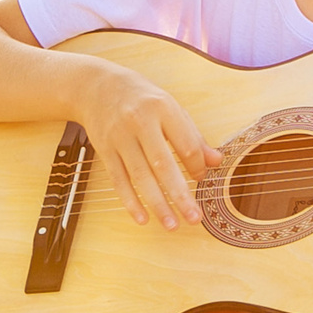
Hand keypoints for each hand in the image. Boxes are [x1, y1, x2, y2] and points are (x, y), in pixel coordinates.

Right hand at [76, 61, 220, 229]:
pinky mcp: (105, 150)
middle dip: (180, 195)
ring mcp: (120, 137)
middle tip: (194, 218)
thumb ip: (192, 135)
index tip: (202, 179)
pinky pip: (119, 180)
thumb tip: (216, 161)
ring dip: (157, 204)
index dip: (197, 166)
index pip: (185, 144)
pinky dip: (130, 201)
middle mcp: (140, 122)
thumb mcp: (170, 107)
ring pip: (140, 177)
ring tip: (172, 225)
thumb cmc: (140, 98)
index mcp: (162, 108)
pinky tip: (142, 218)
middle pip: (163, 165)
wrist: (96, 86)